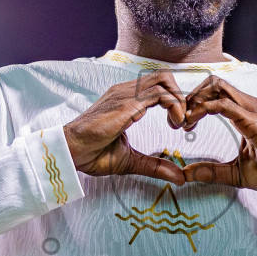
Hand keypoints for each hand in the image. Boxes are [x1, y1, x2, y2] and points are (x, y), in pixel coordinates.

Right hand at [64, 71, 187, 183]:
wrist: (71, 152)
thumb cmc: (92, 154)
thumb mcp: (132, 161)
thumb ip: (155, 166)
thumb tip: (180, 178)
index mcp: (126, 99)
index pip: (158, 86)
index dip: (175, 101)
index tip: (181, 124)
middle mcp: (127, 92)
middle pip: (165, 77)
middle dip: (182, 97)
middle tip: (185, 122)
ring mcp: (126, 94)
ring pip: (164, 80)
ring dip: (180, 101)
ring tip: (181, 124)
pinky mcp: (127, 103)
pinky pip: (160, 93)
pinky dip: (175, 105)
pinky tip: (175, 124)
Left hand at [180, 76, 256, 190]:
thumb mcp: (234, 172)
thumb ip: (211, 171)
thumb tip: (187, 174)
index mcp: (243, 112)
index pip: (215, 92)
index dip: (194, 103)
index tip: (181, 123)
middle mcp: (247, 105)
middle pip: (212, 83)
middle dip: (191, 96)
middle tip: (177, 120)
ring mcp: (250, 109)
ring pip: (216, 86)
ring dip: (194, 99)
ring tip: (184, 120)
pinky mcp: (251, 118)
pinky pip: (222, 103)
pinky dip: (202, 108)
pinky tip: (192, 121)